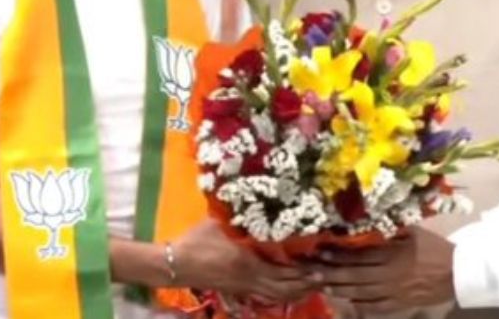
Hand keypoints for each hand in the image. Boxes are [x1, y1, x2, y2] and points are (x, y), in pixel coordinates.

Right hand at [172, 219, 315, 301]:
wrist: (175, 264)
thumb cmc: (197, 240)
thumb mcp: (222, 224)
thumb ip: (243, 220)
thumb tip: (262, 203)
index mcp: (248, 264)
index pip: (282, 274)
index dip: (301, 274)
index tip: (319, 268)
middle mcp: (249, 280)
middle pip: (283, 289)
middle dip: (304, 285)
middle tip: (324, 279)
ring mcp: (242, 288)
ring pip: (275, 295)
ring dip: (295, 292)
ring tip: (312, 287)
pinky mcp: (236, 290)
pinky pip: (264, 295)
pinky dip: (280, 295)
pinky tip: (288, 292)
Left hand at [311, 226, 455, 312]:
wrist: (457, 273)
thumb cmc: (436, 248)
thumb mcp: (415, 232)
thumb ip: (392, 231)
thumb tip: (368, 225)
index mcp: (392, 255)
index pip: (358, 256)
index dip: (337, 255)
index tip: (320, 251)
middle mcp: (388, 276)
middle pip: (353, 276)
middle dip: (330, 273)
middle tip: (311, 271)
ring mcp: (392, 293)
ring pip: (359, 293)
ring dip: (339, 289)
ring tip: (322, 285)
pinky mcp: (398, 304)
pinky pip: (373, 306)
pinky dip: (358, 303)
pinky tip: (347, 299)